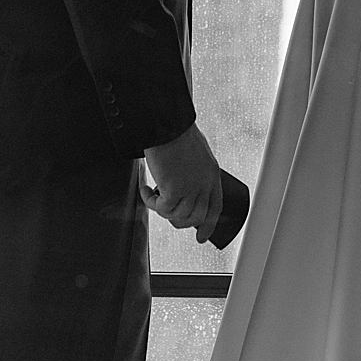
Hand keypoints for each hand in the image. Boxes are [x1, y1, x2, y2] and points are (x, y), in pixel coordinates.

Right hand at [141, 122, 223, 242]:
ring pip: (177, 216)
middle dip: (178, 220)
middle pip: (195, 217)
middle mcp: (204, 184)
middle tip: (165, 210)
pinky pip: (161, 208)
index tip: (201, 237)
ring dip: (162, 209)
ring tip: (153, 195)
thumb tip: (184, 184)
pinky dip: (150, 201)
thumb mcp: (195, 153)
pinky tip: (145, 189)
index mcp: (212, 174)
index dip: (208, 225)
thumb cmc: (177, 132)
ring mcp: (191, 188)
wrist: (167, 123)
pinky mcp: (174, 190)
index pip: (215, 208)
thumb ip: (195, 171)